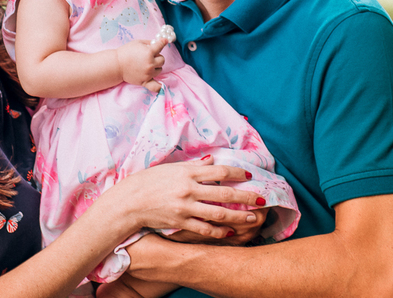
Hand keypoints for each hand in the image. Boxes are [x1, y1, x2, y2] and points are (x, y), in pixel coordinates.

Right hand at [102, 156, 263, 239]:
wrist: (129, 201)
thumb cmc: (149, 181)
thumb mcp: (171, 168)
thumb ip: (193, 165)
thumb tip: (212, 159)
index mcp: (187, 172)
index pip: (219, 170)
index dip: (237, 173)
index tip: (249, 175)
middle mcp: (189, 189)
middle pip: (224, 193)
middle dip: (246, 196)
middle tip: (262, 199)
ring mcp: (185, 207)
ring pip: (219, 213)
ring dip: (238, 216)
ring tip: (252, 218)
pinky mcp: (181, 222)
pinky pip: (204, 229)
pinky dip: (218, 231)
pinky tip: (229, 232)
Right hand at [116, 35, 168, 92]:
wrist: (117, 64)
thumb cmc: (126, 52)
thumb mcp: (138, 42)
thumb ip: (149, 42)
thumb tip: (159, 43)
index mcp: (149, 52)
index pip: (160, 46)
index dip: (162, 42)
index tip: (164, 41)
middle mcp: (150, 63)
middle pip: (162, 60)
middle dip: (157, 56)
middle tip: (149, 56)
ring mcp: (148, 73)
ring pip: (160, 69)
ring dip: (156, 67)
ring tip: (146, 65)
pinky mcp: (144, 81)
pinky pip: (155, 86)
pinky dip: (158, 86)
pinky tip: (161, 86)